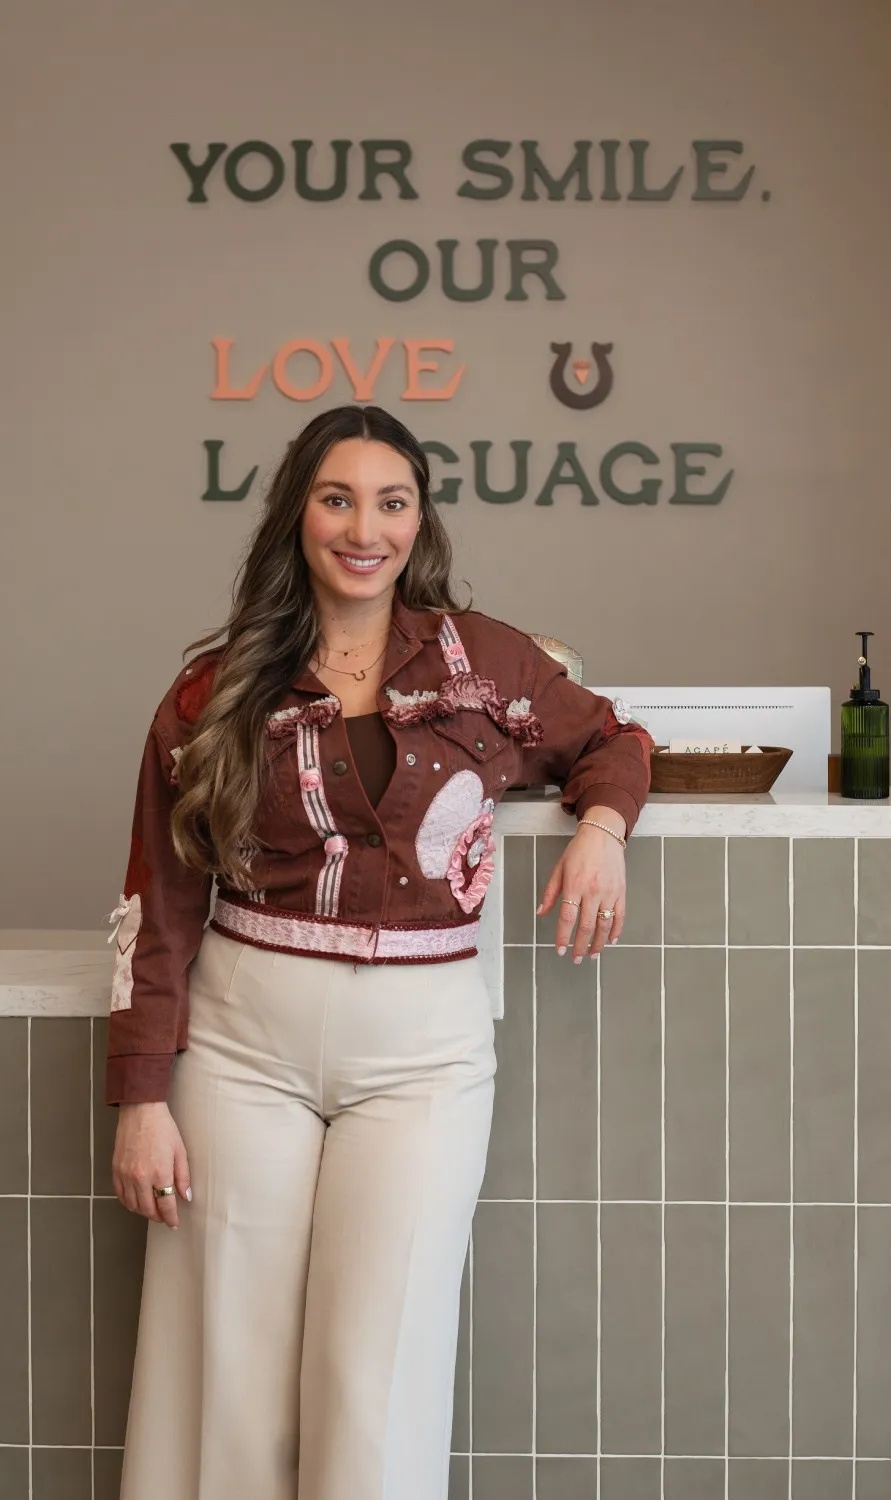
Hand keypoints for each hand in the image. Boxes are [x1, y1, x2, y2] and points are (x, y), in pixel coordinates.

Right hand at [112, 1102, 191, 1228]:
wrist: (140, 1111)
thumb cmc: (163, 1128)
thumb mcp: (180, 1151)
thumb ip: (183, 1176)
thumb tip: (185, 1197)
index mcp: (159, 1173)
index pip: (165, 1205)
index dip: (171, 1218)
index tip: (174, 1224)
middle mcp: (140, 1178)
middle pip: (148, 1209)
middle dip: (157, 1217)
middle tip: (164, 1217)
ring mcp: (126, 1175)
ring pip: (132, 1205)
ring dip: (143, 1211)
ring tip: (152, 1210)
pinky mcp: (116, 1170)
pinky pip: (120, 1195)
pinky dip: (128, 1202)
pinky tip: (135, 1201)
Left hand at [536, 813, 626, 960]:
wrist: (603, 834)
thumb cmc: (578, 851)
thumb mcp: (559, 868)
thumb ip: (551, 893)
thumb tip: (541, 913)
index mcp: (574, 886)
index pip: (567, 918)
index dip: (563, 937)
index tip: (560, 950)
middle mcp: (593, 892)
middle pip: (586, 926)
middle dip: (580, 946)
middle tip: (576, 959)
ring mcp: (609, 893)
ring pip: (604, 925)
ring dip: (598, 944)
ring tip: (593, 955)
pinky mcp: (621, 892)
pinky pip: (620, 916)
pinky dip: (616, 930)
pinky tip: (610, 940)